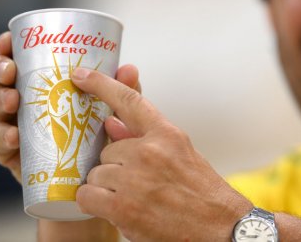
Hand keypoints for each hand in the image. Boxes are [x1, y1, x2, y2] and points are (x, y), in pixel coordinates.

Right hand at [0, 32, 140, 183]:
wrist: (92, 177)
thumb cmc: (100, 135)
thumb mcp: (115, 110)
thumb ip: (123, 92)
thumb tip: (129, 69)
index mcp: (45, 83)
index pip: (21, 58)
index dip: (10, 46)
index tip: (11, 40)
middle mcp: (26, 100)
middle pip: (1, 78)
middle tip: (10, 71)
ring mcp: (16, 125)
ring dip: (1, 99)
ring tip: (13, 100)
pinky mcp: (13, 153)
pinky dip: (3, 136)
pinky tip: (14, 136)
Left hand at [72, 68, 252, 240]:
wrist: (219, 226)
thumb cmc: (201, 191)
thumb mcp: (181, 154)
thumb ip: (145, 137)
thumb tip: (111, 124)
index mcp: (167, 134)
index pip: (129, 100)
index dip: (102, 84)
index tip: (81, 75)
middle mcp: (150, 151)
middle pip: (108, 149)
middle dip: (116, 165)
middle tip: (138, 181)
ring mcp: (135, 178)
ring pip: (97, 173)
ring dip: (108, 186)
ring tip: (134, 197)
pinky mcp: (123, 206)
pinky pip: (87, 195)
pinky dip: (94, 203)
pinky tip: (114, 208)